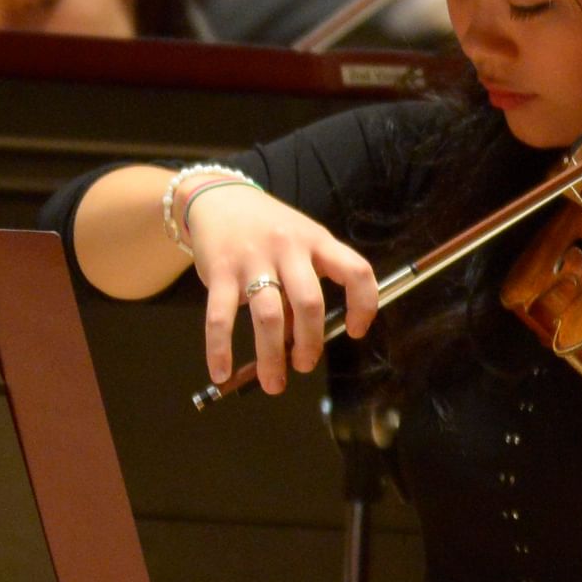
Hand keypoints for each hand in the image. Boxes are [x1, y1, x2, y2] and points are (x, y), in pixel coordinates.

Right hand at [182, 174, 377, 392]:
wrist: (218, 199)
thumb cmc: (268, 229)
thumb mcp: (298, 244)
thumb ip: (303, 287)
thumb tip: (297, 342)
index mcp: (317, 241)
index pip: (355, 270)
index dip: (364, 304)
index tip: (355, 331)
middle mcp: (289, 248)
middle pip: (309, 302)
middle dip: (310, 343)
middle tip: (305, 365)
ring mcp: (253, 259)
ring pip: (269, 316)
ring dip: (271, 356)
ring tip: (273, 382)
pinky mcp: (219, 270)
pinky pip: (221, 316)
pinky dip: (220, 349)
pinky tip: (221, 372)